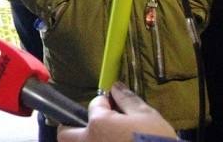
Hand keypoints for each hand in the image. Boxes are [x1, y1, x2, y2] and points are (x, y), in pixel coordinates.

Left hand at [57, 82, 176, 140]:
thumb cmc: (157, 141)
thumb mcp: (148, 117)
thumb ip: (128, 100)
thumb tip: (115, 87)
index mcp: (98, 124)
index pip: (94, 105)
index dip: (104, 103)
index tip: (113, 105)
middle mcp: (88, 141)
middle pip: (65, 133)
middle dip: (72, 127)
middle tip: (89, 125)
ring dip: (83, 140)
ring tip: (103, 137)